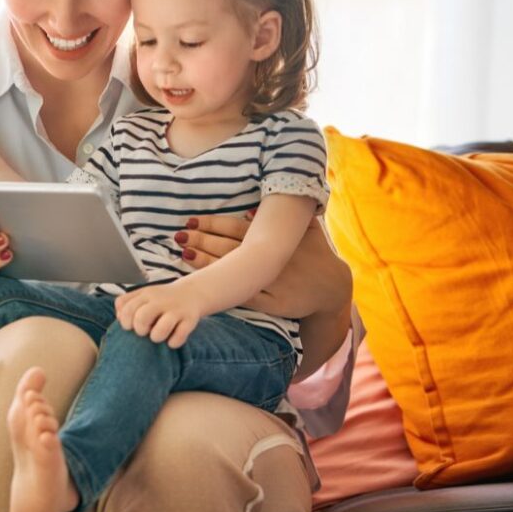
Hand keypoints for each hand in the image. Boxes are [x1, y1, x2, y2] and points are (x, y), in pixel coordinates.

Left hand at [115, 280, 205, 348]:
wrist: (192, 292)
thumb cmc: (161, 299)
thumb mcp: (144, 295)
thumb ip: (127, 304)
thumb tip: (119, 318)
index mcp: (146, 294)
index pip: (126, 307)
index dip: (125, 321)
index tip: (131, 326)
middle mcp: (160, 300)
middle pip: (141, 318)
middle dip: (140, 330)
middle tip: (145, 331)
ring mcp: (176, 310)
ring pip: (161, 330)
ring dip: (156, 337)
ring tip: (158, 336)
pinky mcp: (190, 319)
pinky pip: (179, 337)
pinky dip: (173, 342)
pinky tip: (172, 339)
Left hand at [176, 213, 348, 318]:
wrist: (333, 289)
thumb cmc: (316, 254)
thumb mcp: (307, 229)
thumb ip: (284, 215)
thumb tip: (249, 208)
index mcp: (274, 238)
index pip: (235, 228)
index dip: (212, 224)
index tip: (191, 221)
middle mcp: (270, 258)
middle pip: (228, 247)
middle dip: (201, 241)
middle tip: (179, 236)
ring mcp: (269, 281)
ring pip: (232, 271)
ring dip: (206, 263)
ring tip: (183, 254)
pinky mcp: (270, 303)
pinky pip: (242, 295)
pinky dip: (224, 288)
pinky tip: (206, 284)